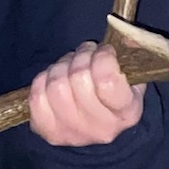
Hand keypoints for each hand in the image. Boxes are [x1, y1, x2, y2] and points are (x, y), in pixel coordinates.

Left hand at [28, 40, 145, 147]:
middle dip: (81, 57)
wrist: (95, 126)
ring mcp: (73, 133)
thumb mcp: (131, 75)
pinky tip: (54, 81)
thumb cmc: (113, 95)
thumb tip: (125, 35)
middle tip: (85, 55)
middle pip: (79, 78)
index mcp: (127, 113)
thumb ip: (130, 52)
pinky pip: (37, 96)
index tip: (104, 51)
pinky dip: (43, 80)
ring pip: (56, 85)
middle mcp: (102, 128)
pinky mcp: (50, 132)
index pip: (107, 81)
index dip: (102, 57)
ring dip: (61, 67)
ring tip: (69, 67)